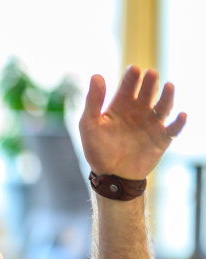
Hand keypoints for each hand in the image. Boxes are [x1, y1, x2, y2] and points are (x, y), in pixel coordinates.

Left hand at [79, 65, 185, 179]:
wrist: (110, 176)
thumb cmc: (97, 150)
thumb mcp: (89, 125)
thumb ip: (93, 101)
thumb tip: (97, 76)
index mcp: (121, 105)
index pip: (128, 85)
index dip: (131, 77)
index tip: (134, 69)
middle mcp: (139, 111)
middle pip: (148, 92)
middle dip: (150, 83)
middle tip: (151, 74)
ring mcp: (152, 123)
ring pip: (163, 106)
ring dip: (167, 96)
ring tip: (169, 86)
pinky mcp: (162, 138)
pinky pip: (174, 128)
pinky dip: (179, 122)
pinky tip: (181, 115)